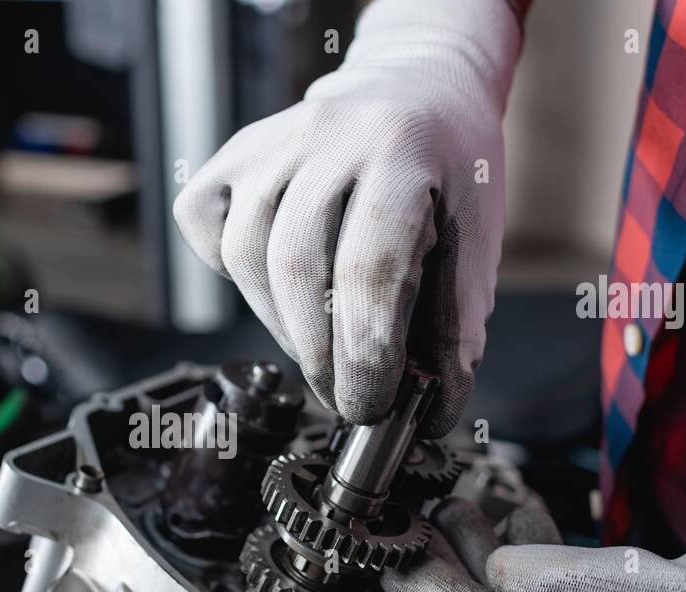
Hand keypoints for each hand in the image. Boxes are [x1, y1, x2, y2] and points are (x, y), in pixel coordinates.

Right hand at [172, 0, 520, 429]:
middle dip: (319, 353)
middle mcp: (329, 135)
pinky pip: (210, 230)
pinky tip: (277, 291)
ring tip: (320, 346)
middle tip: (344, 397)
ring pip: (248, 255)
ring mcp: (272, 141)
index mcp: (401, 149)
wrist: (417, 86)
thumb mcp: (475, 237)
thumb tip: (426, 412)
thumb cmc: (448, 171)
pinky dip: (236, 277)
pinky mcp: (233, 156)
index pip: (369, 266)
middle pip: (297, 266)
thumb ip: (454, 324)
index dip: (365, 352)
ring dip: (280, 324)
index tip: (369, 405)